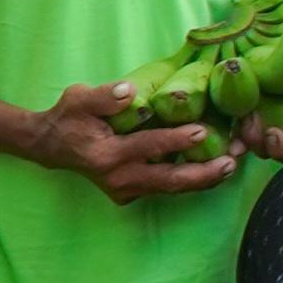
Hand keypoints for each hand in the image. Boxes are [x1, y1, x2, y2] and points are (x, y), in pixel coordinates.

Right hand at [30, 81, 244, 202]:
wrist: (50, 146)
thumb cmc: (68, 117)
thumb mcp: (78, 99)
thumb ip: (104, 96)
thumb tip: (129, 90)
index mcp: (107, 155)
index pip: (147, 147)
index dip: (175, 141)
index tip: (202, 130)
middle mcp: (119, 178)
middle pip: (168, 181)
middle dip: (202, 174)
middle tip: (231, 162)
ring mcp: (125, 190)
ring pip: (171, 189)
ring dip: (203, 180)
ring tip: (231, 166)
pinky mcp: (131, 193)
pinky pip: (165, 188)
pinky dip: (190, 181)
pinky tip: (213, 170)